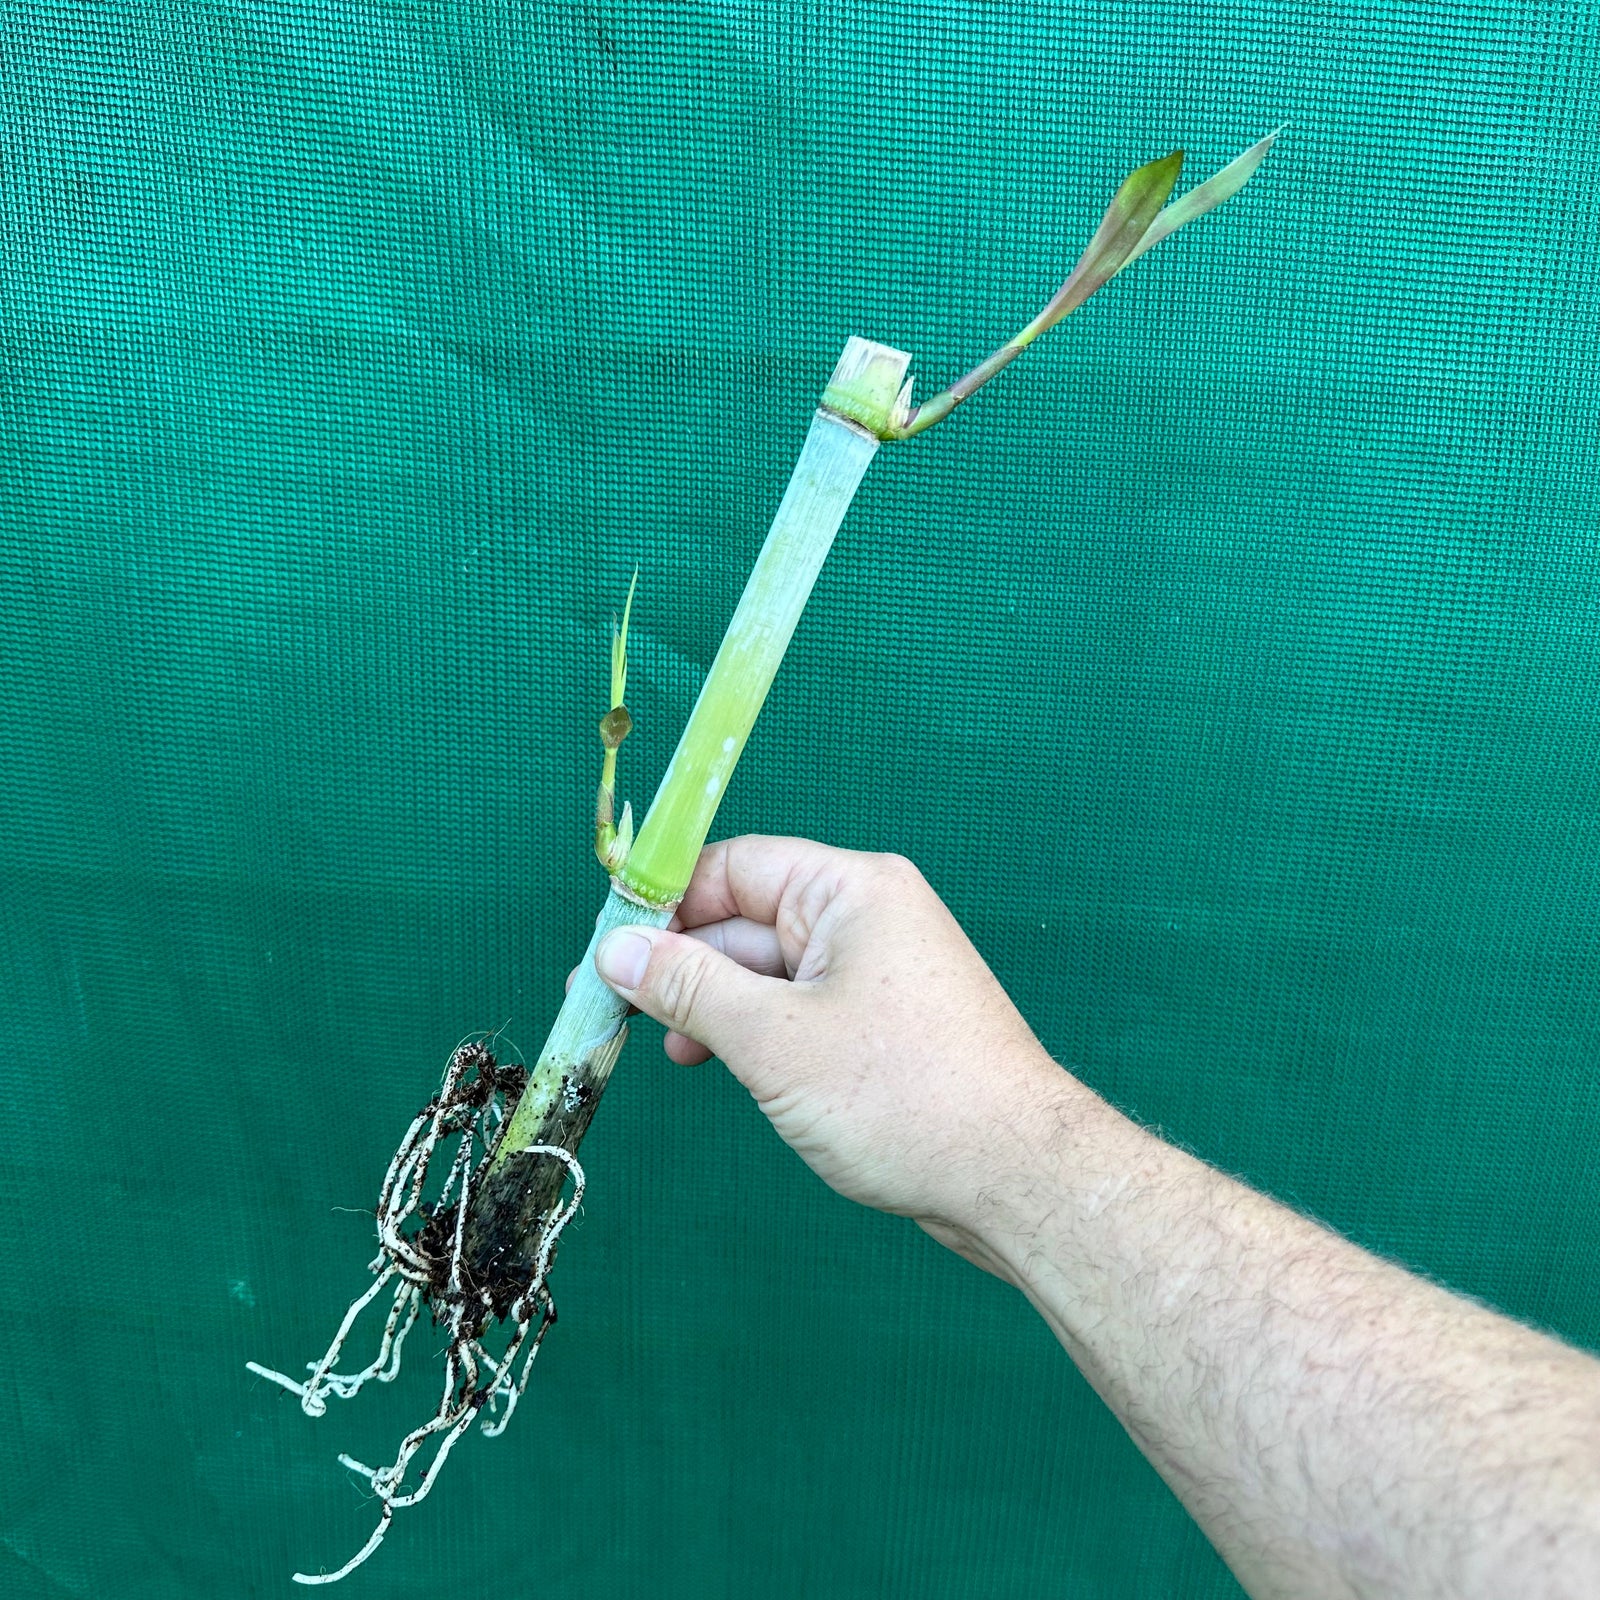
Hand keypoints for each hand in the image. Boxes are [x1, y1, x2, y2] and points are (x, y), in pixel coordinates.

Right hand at [592, 835, 1069, 1257]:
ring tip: (668, 1051)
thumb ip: (689, 986)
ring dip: (714, 1004)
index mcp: (852, 889)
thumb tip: (617, 950)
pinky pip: (801, 1006)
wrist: (1014, 1176)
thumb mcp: (773, 1039)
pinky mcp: (884, 1020)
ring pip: (770, 969)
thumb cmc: (903, 1097)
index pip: (736, 867)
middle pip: (748, 918)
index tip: (605, 949)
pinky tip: (720, 1064)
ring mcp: (880, 969)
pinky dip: (756, 1030)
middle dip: (681, 963)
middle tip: (608, 1009)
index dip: (664, 903)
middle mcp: (869, 914)